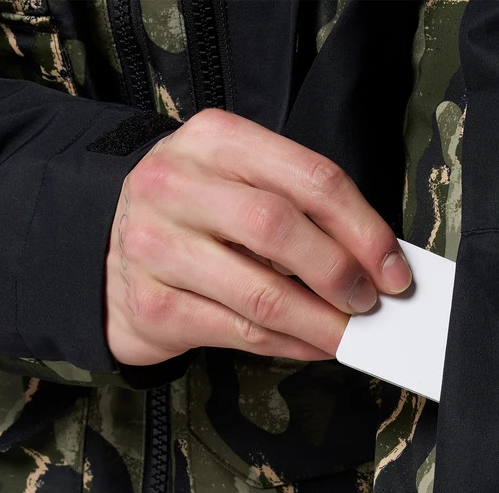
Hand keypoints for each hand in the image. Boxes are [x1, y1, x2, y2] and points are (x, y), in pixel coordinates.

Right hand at [104, 107, 412, 365]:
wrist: (103, 252)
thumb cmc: (190, 218)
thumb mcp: (233, 182)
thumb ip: (295, 206)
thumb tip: (372, 261)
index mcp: (213, 140)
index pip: (309, 178)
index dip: (363, 228)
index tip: (394, 268)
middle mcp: (176, 186)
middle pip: (280, 229)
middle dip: (340, 272)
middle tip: (368, 302)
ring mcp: (156, 247)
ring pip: (260, 293)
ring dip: (319, 322)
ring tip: (347, 333)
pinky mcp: (153, 306)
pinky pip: (239, 333)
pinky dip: (288, 345)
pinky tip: (310, 345)